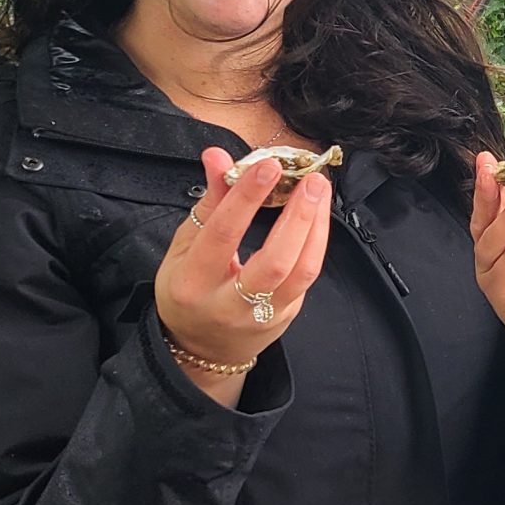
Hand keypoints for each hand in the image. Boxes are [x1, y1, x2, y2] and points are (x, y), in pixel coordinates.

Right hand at [156, 148, 331, 399]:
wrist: (202, 349)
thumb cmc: (188, 288)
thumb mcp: (184, 246)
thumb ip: (209, 201)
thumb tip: (218, 155)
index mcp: (192, 283)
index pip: (222, 235)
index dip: (246, 198)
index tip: (268, 165)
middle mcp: (228, 305)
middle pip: (273, 262)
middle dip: (296, 217)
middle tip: (311, 180)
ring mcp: (262, 316)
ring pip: (300, 272)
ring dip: (316, 227)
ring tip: (319, 190)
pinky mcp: (287, 316)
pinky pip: (307, 276)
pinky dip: (316, 241)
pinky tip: (318, 214)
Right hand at [470, 152, 504, 357]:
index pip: (497, 201)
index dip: (492, 179)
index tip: (489, 157)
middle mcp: (501, 249)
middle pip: (482, 217)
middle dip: (485, 192)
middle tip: (491, 169)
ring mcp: (498, 272)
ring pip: (489, 241)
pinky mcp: (503, 294)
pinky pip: (504, 266)